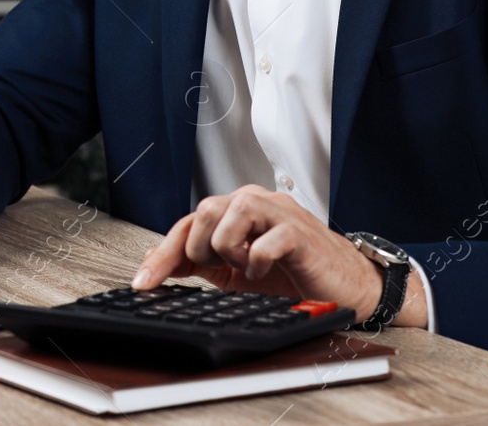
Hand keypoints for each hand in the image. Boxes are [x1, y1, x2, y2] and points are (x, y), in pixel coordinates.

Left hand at [132, 186, 385, 322]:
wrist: (345, 285)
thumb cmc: (295, 274)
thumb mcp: (236, 271)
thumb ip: (200, 260)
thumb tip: (156, 260)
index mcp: (237, 209)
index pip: (188, 223)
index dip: (162, 253)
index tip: (143, 282)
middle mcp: (254, 202)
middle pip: (202, 212)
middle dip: (201, 250)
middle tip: (222, 269)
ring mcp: (277, 213)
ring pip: (226, 216)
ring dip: (228, 251)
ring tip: (246, 267)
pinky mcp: (298, 232)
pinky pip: (263, 242)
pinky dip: (256, 262)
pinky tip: (265, 270)